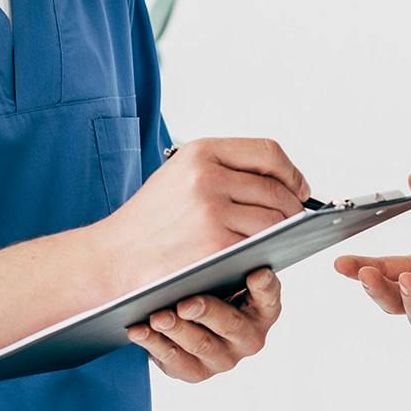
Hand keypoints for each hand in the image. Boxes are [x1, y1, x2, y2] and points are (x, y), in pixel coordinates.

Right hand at [102, 138, 308, 293]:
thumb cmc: (149, 221)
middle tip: (295, 222)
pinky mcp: (214, 245)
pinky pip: (260, 245)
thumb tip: (279, 182)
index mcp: (201, 152)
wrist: (111, 258)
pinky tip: (262, 254)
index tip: (299, 188)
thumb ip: (223, 170)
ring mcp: (211, 211)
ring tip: (280, 240)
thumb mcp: (179, 175)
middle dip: (292, 208)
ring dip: (284, 233)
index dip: (290, 172)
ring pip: (274, 219)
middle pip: (275, 189)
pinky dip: (267, 251)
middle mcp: (207, 176)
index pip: (267, 152)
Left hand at [128, 268, 281, 382]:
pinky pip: (174, 361)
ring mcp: (223, 358)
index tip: (255, 273)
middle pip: (230, 324)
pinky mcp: (195, 371)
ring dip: (177, 330)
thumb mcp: (222, 267)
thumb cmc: (205, 280)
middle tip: (186, 303)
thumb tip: (234, 237)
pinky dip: (154, 344)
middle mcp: (248, 337)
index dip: (264, 287)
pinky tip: (139, 330)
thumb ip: (230, 256)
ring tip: (158, 317)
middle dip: (207, 312)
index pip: (269, 297)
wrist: (175, 305)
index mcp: (262, 309)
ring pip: (200, 345)